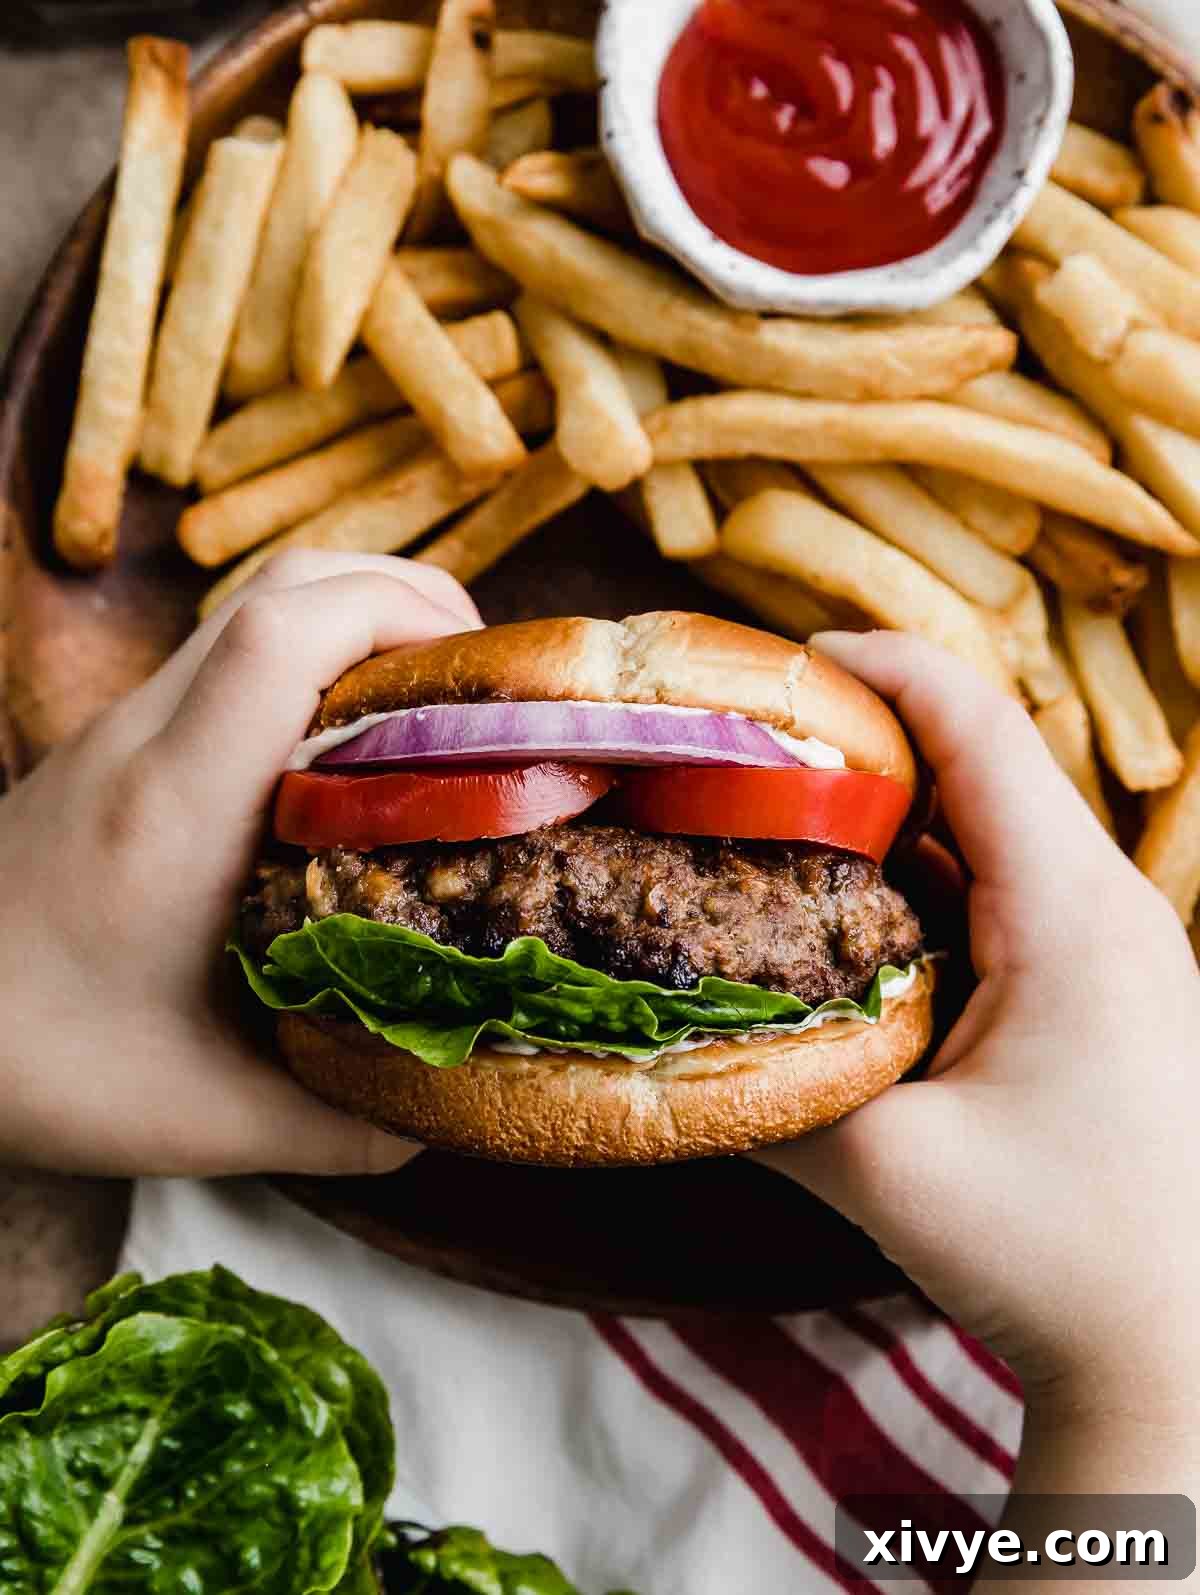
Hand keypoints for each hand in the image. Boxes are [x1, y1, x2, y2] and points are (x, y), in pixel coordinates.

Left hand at [0, 551, 479, 1178]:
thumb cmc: (33, 1064)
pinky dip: (310, 664)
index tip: (484, 671)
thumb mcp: (204, 1119)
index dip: (399, 612)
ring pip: (255, 606)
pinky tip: (345, 755)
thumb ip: (340, 1120)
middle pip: (285, 586)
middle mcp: (146, 739)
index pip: (282, 633)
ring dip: (358, 624)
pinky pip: (230, 656)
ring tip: (431, 707)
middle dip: (405, 600)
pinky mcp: (116, 746)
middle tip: (480, 685)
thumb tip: (445, 1111)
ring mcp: (124, 731)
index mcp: (175, 804)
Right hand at [755, 632, 1199, 1432]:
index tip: (779, 665)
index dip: (876, 668)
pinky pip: (1000, 884)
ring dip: (889, 803)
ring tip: (776, 808)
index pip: (976, 724)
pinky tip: (841, 904)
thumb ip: (767, 1088)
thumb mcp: (886, 1172)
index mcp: (1071, 913)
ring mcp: (1106, 940)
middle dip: (864, 729)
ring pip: (990, 819)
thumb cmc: (1060, 1255)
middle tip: (747, 741)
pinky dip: (919, 870)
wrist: (1174, 1347)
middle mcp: (1102, 902)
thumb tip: (665, 1032)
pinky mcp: (1092, 980)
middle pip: (981, 754)